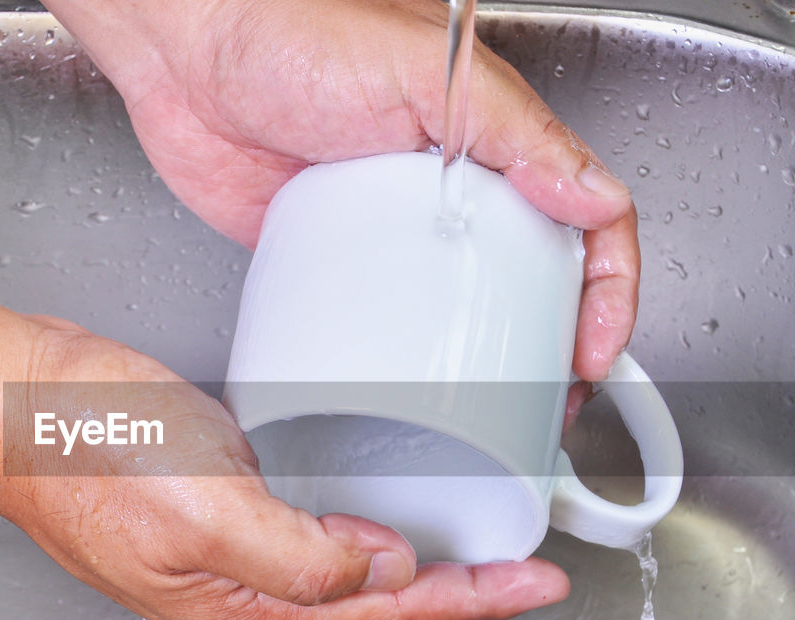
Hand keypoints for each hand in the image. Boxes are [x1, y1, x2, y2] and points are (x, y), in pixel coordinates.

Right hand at [0, 316, 568, 619]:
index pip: (381, 617)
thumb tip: (379, 565)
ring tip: (466, 550)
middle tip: (515, 572)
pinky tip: (372, 509)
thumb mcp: (203, 508)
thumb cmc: (84, 452)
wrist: (11, 405)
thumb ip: (299, 555)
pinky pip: (302, 538)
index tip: (533, 584)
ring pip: (337, 581)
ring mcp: (220, 555)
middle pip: (368, 614)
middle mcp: (234, 594)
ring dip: (406, 568)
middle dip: (449, 598)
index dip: (467, 602)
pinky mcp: (209, 509)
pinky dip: (353, 531)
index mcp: (239, 607)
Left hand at [44, 0, 639, 382]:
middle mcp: (450, 180)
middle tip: (556, 397)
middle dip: (557, 339)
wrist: (187, 49)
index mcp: (491, 133)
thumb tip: (593, 196)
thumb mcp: (424, 69)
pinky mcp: (334, 248)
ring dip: (489, 354)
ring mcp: (391, 220)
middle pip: (533, 270)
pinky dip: (404, 344)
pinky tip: (412, 375)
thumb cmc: (293, 24)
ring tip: (499, 406)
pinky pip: (383, 307)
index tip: (597, 346)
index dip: (607, 285)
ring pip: (462, 299)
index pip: (583, 214)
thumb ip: (516, 130)